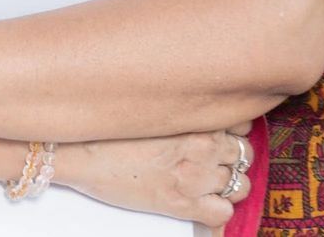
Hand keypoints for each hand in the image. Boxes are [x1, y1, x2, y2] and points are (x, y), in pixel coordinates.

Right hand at [58, 125, 255, 230]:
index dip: (233, 132)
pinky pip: (223, 213)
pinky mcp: (184, 205)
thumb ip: (181, 110)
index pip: (241, 123)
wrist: (79, 153)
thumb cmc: (108, 128)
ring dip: (228, 186)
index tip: (221, 135)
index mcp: (194, 116)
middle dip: (231, 159)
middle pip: (244, 154)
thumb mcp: (151, 109)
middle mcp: (202, 145)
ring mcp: (196, 177)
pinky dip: (217, 211)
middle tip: (209, 161)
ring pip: (241, 185)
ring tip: (205, 183)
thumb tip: (199, 113)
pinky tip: (200, 204)